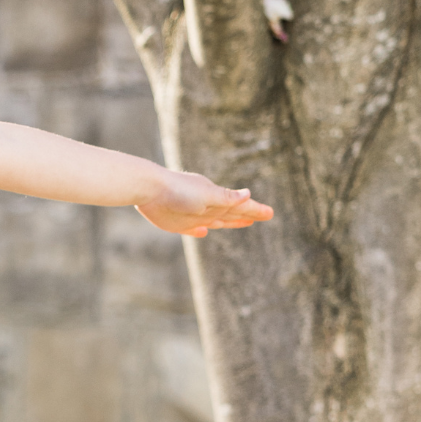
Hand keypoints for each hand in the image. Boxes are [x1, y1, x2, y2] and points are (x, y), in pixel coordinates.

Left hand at [136, 171, 273, 239]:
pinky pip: (193, 229)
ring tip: (243, 222)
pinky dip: (200, 231)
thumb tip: (248, 194)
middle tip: (264, 215)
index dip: (255, 210)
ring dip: (229, 222)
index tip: (270, 213)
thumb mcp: (207, 195)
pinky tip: (204, 231)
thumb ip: (227, 198)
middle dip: (248, 214)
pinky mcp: (177, 223)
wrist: (150, 189)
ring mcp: (193, 215)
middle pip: (232, 213)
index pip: (242, 206)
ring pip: (216, 221)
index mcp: (216, 199)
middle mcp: (207, 207)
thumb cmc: (179, 190)